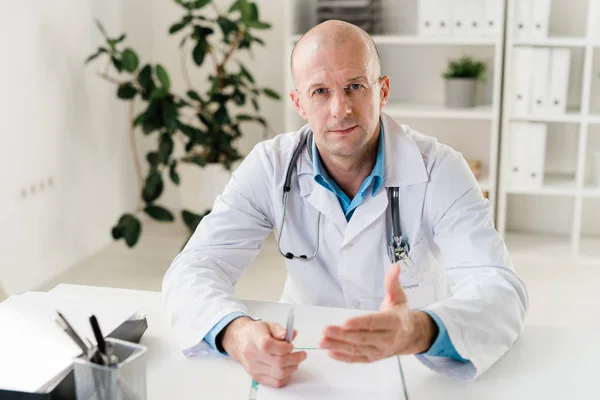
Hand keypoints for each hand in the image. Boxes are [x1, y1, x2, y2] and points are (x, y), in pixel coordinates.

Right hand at [221, 317, 306, 387]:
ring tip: (295, 361)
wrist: (240, 341)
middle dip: (295, 359)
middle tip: (301, 354)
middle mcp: (252, 355)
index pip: (269, 345)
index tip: (291, 345)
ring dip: (292, 368)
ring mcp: (254, 368)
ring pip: (279, 374)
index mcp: (255, 339)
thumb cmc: (255, 333)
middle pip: (278, 362)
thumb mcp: (268, 325)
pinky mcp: (257, 377)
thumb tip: (293, 334)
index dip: (285, 347)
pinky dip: (286, 377)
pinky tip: (288, 369)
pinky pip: (276, 383)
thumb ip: (280, 330)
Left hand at [318, 263, 437, 362]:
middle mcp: (387, 339)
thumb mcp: (399, 297)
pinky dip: (343, 358)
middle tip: (325, 330)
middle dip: (342, 335)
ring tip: (322, 341)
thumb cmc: (401, 315)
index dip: (359, 323)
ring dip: (338, 346)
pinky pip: (357, 359)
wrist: (411, 336)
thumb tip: (395, 266)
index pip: (374, 323)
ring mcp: (379, 351)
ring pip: (356, 350)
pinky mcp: (372, 358)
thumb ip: (393, 282)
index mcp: (393, 322)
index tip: (345, 322)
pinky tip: (330, 352)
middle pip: (362, 338)